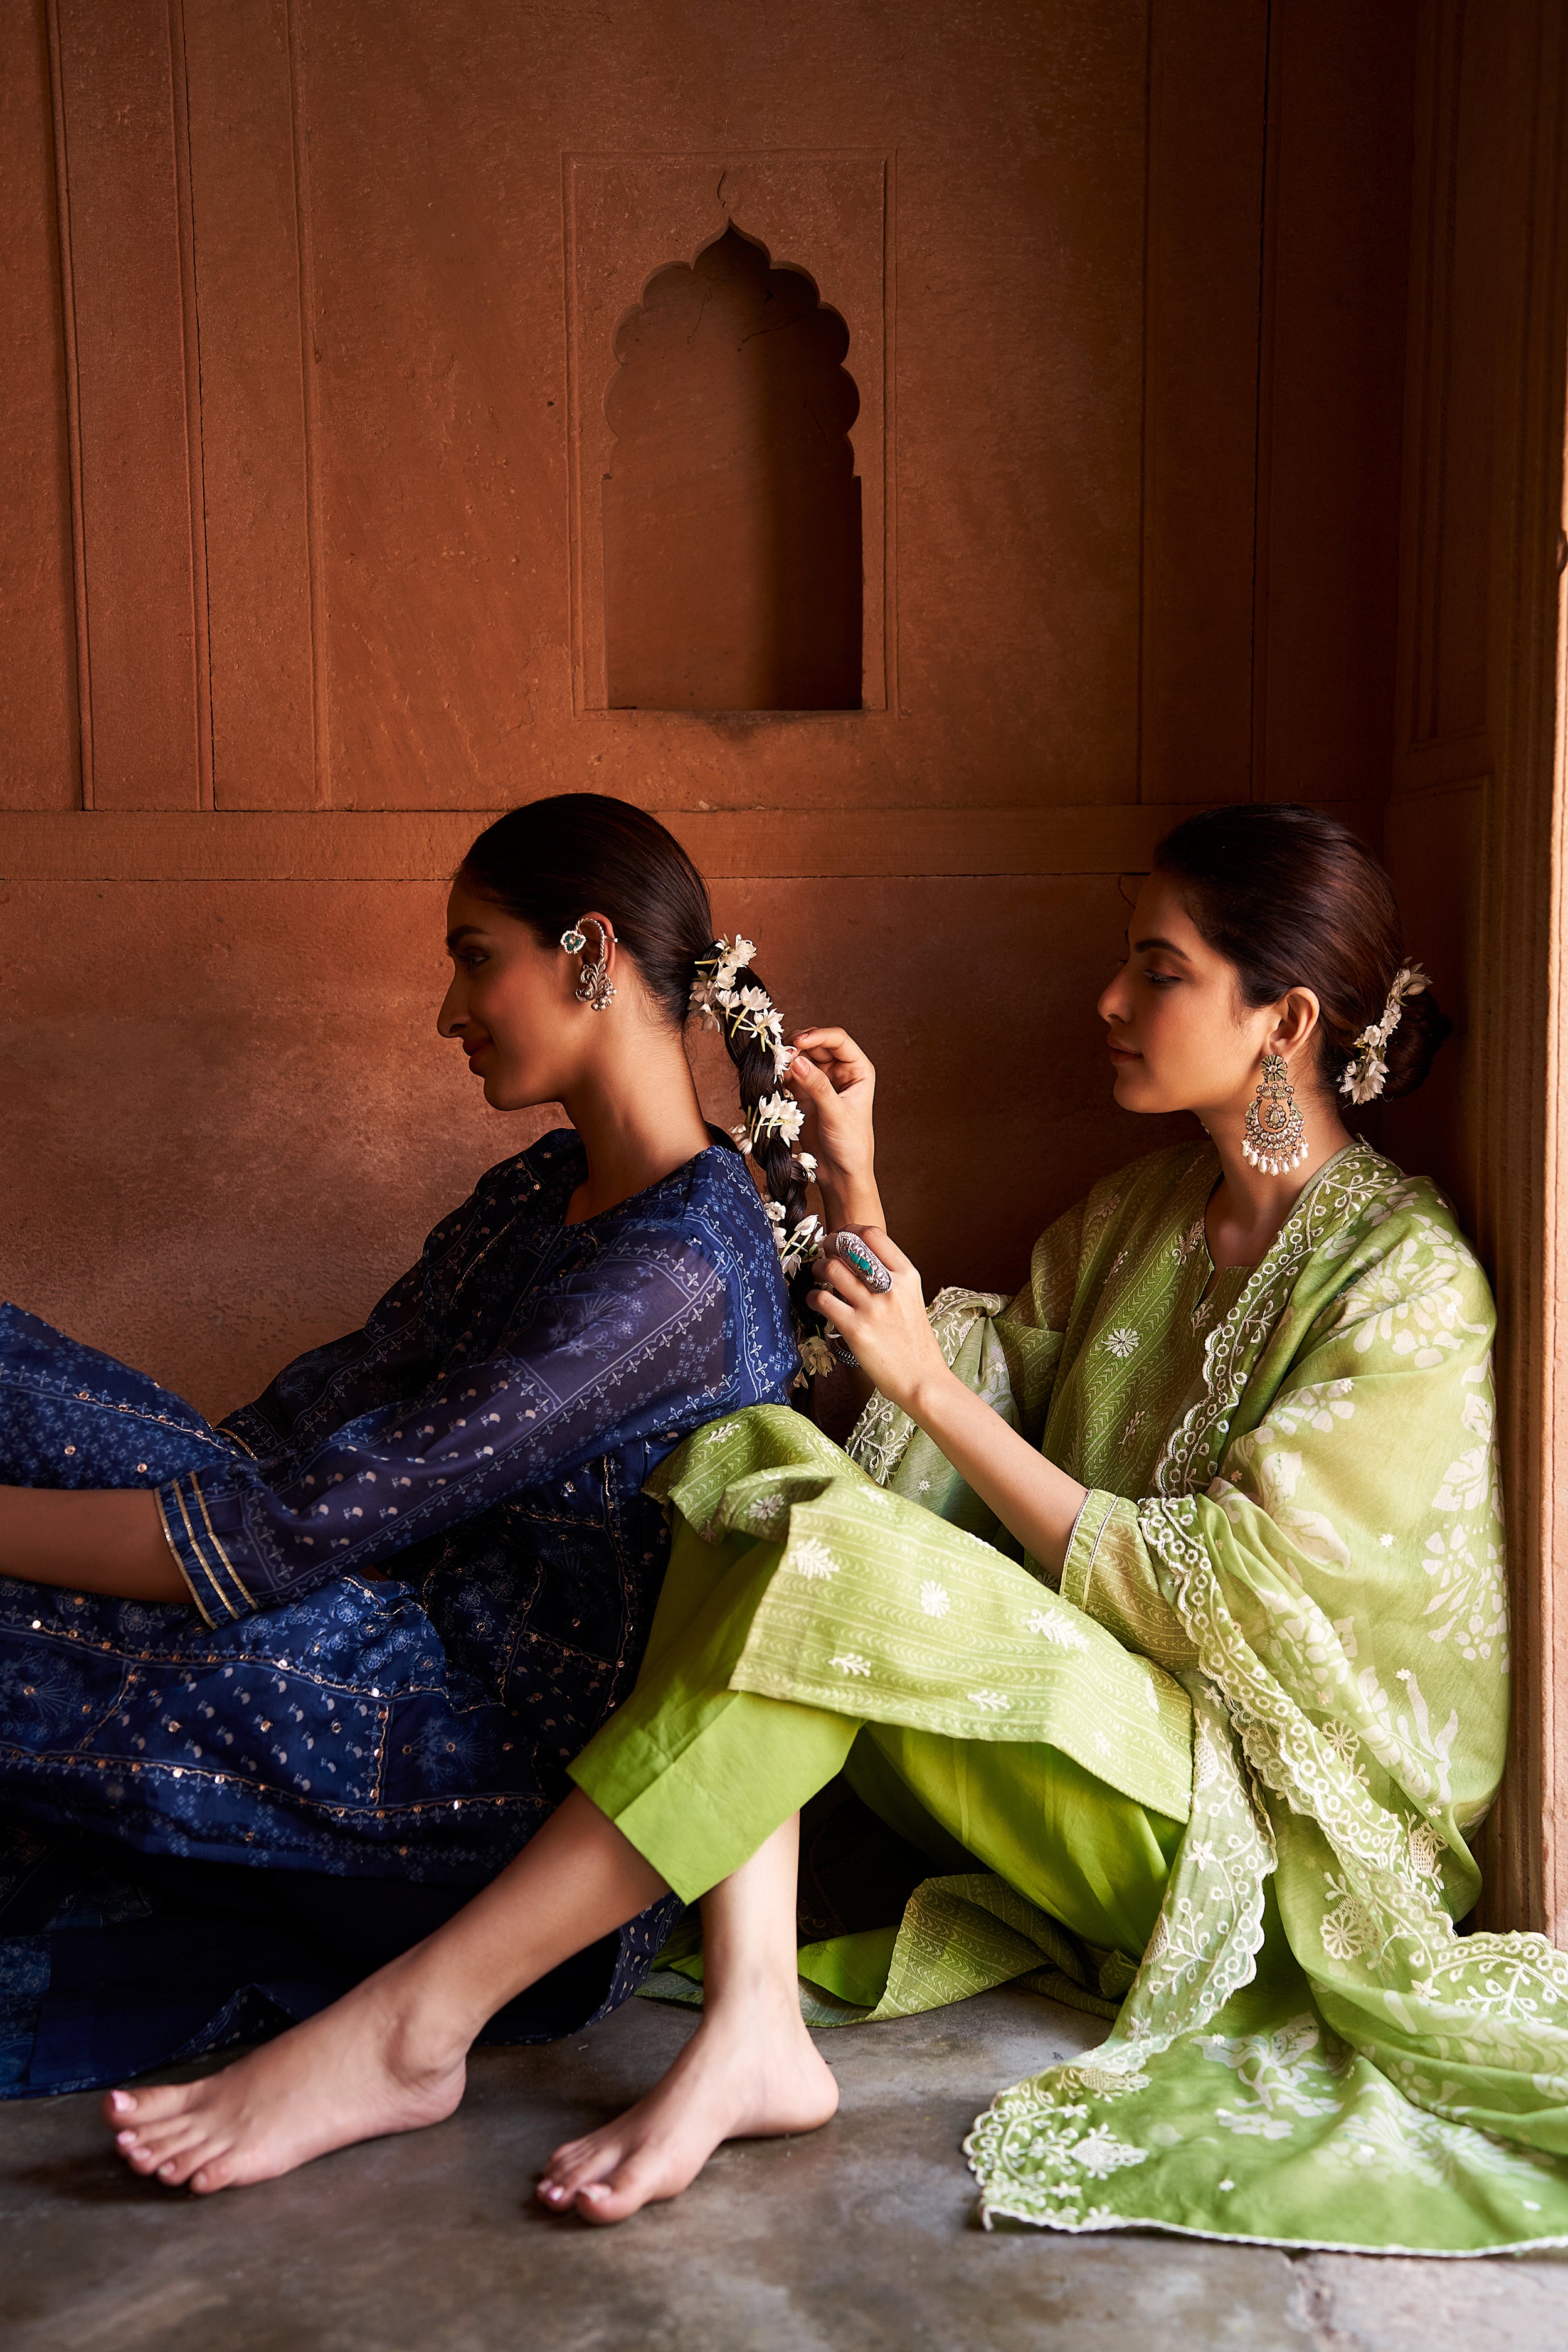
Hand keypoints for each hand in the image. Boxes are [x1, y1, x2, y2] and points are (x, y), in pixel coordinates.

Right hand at [785, 1027, 881, 1227]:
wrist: (840, 1174)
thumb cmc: (850, 1145)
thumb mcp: (836, 1114)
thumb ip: (818, 1087)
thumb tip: (796, 1062)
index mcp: (858, 1070)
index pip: (838, 1040)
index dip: (817, 1036)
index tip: (798, 1042)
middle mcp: (840, 1072)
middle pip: (816, 1046)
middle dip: (798, 1046)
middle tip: (780, 1054)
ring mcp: (821, 1082)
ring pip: (801, 1059)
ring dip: (787, 1060)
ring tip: (774, 1066)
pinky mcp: (804, 1095)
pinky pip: (790, 1077)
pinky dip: (780, 1075)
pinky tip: (773, 1079)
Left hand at [808, 1227, 950, 1417]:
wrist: (921, 1379)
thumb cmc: (914, 1342)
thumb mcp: (912, 1300)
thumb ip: (892, 1278)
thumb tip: (861, 1258)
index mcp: (908, 1276)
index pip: (873, 1234)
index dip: (850, 1229)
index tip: (842, 1236)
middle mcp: (890, 1287)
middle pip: (848, 1245)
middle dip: (829, 1244)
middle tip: (824, 1251)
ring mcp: (872, 1308)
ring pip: (831, 1268)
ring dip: (818, 1267)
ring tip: (818, 1274)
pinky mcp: (855, 1329)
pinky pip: (822, 1299)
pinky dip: (812, 1296)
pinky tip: (815, 1301)